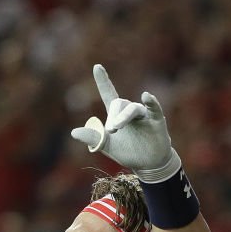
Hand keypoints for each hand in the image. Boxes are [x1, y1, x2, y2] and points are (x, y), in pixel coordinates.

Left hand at [71, 65, 180, 182]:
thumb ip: (92, 138)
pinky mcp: (157, 121)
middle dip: (113, 117)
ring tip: (115, 128)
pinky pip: (154, 108)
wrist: (148, 164)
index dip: (103, 81)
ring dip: (123, 117)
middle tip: (110, 131)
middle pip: (119, 104)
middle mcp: (129, 112)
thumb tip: (73, 132)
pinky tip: (147, 97)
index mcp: (116, 115)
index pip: (108, 93)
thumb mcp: (107, 146)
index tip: (97, 66)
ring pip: (132, 109)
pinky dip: (151, 102)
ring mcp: (144, 115)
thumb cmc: (128, 152)